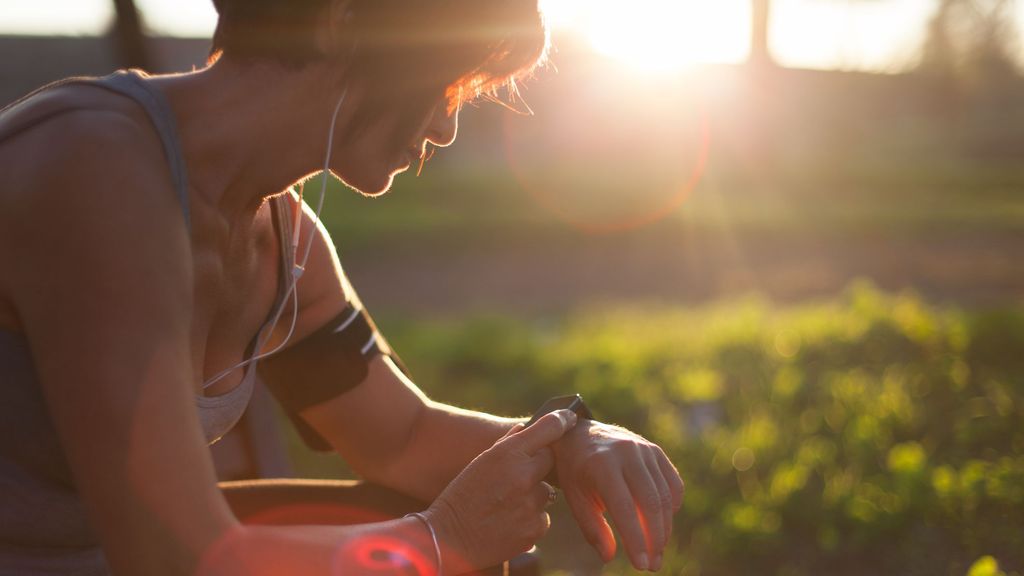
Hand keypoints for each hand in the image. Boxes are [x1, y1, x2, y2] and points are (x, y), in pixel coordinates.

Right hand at [425, 410, 577, 573]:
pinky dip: (530, 519)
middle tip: (514, 477)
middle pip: (549, 461)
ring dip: (532, 495)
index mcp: (507, 454)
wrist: (447, 539)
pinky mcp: (534, 529)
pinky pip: (542, 517)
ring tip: (504, 505)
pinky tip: (507, 522)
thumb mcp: (480, 462)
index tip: (570, 418)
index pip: (548, 428)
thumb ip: (506, 444)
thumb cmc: (460, 496)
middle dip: (537, 465)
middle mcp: (523, 476)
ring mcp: (530, 504)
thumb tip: (526, 429)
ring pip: (545, 492)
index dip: (562, 420)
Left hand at [552, 420, 683, 571]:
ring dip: (665, 528)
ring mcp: (644, 449)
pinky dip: (672, 506)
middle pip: (651, 503)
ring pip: (665, 496)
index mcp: (602, 464)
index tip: (641, 564)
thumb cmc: (576, 472)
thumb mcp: (576, 498)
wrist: (581, 434)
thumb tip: (609, 556)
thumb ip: (592, 528)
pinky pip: (673, 483)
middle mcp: (626, 453)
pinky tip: (663, 523)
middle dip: (655, 539)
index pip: (625, 508)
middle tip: (653, 565)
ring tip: (658, 551)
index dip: (635, 539)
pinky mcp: (656, 451)